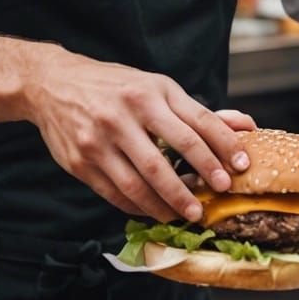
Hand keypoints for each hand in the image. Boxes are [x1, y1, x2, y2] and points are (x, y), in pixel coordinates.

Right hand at [23, 49, 254, 221]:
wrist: (52, 84)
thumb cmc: (114, 86)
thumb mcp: (156, 88)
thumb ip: (198, 112)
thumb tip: (246, 125)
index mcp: (150, 92)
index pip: (196, 123)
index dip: (223, 148)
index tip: (240, 168)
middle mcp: (124, 114)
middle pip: (168, 157)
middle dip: (195, 184)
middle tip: (212, 202)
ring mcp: (99, 140)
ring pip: (140, 183)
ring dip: (167, 205)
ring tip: (185, 215)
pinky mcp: (81, 162)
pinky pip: (115, 193)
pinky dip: (138, 207)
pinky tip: (154, 210)